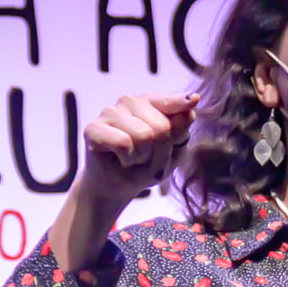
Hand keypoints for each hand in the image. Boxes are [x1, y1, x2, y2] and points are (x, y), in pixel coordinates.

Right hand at [80, 92, 197, 208]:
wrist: (119, 186)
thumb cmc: (147, 166)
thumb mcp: (174, 150)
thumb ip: (181, 129)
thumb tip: (189, 108)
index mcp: (151, 103)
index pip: (173, 102)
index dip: (182, 111)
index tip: (194, 100)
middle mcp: (130, 101)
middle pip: (162, 127)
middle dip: (161, 153)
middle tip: (149, 160)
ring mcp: (110, 112)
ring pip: (144, 136)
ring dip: (145, 158)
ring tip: (135, 160)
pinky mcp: (93, 128)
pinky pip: (124, 144)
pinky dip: (128, 160)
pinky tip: (120, 160)